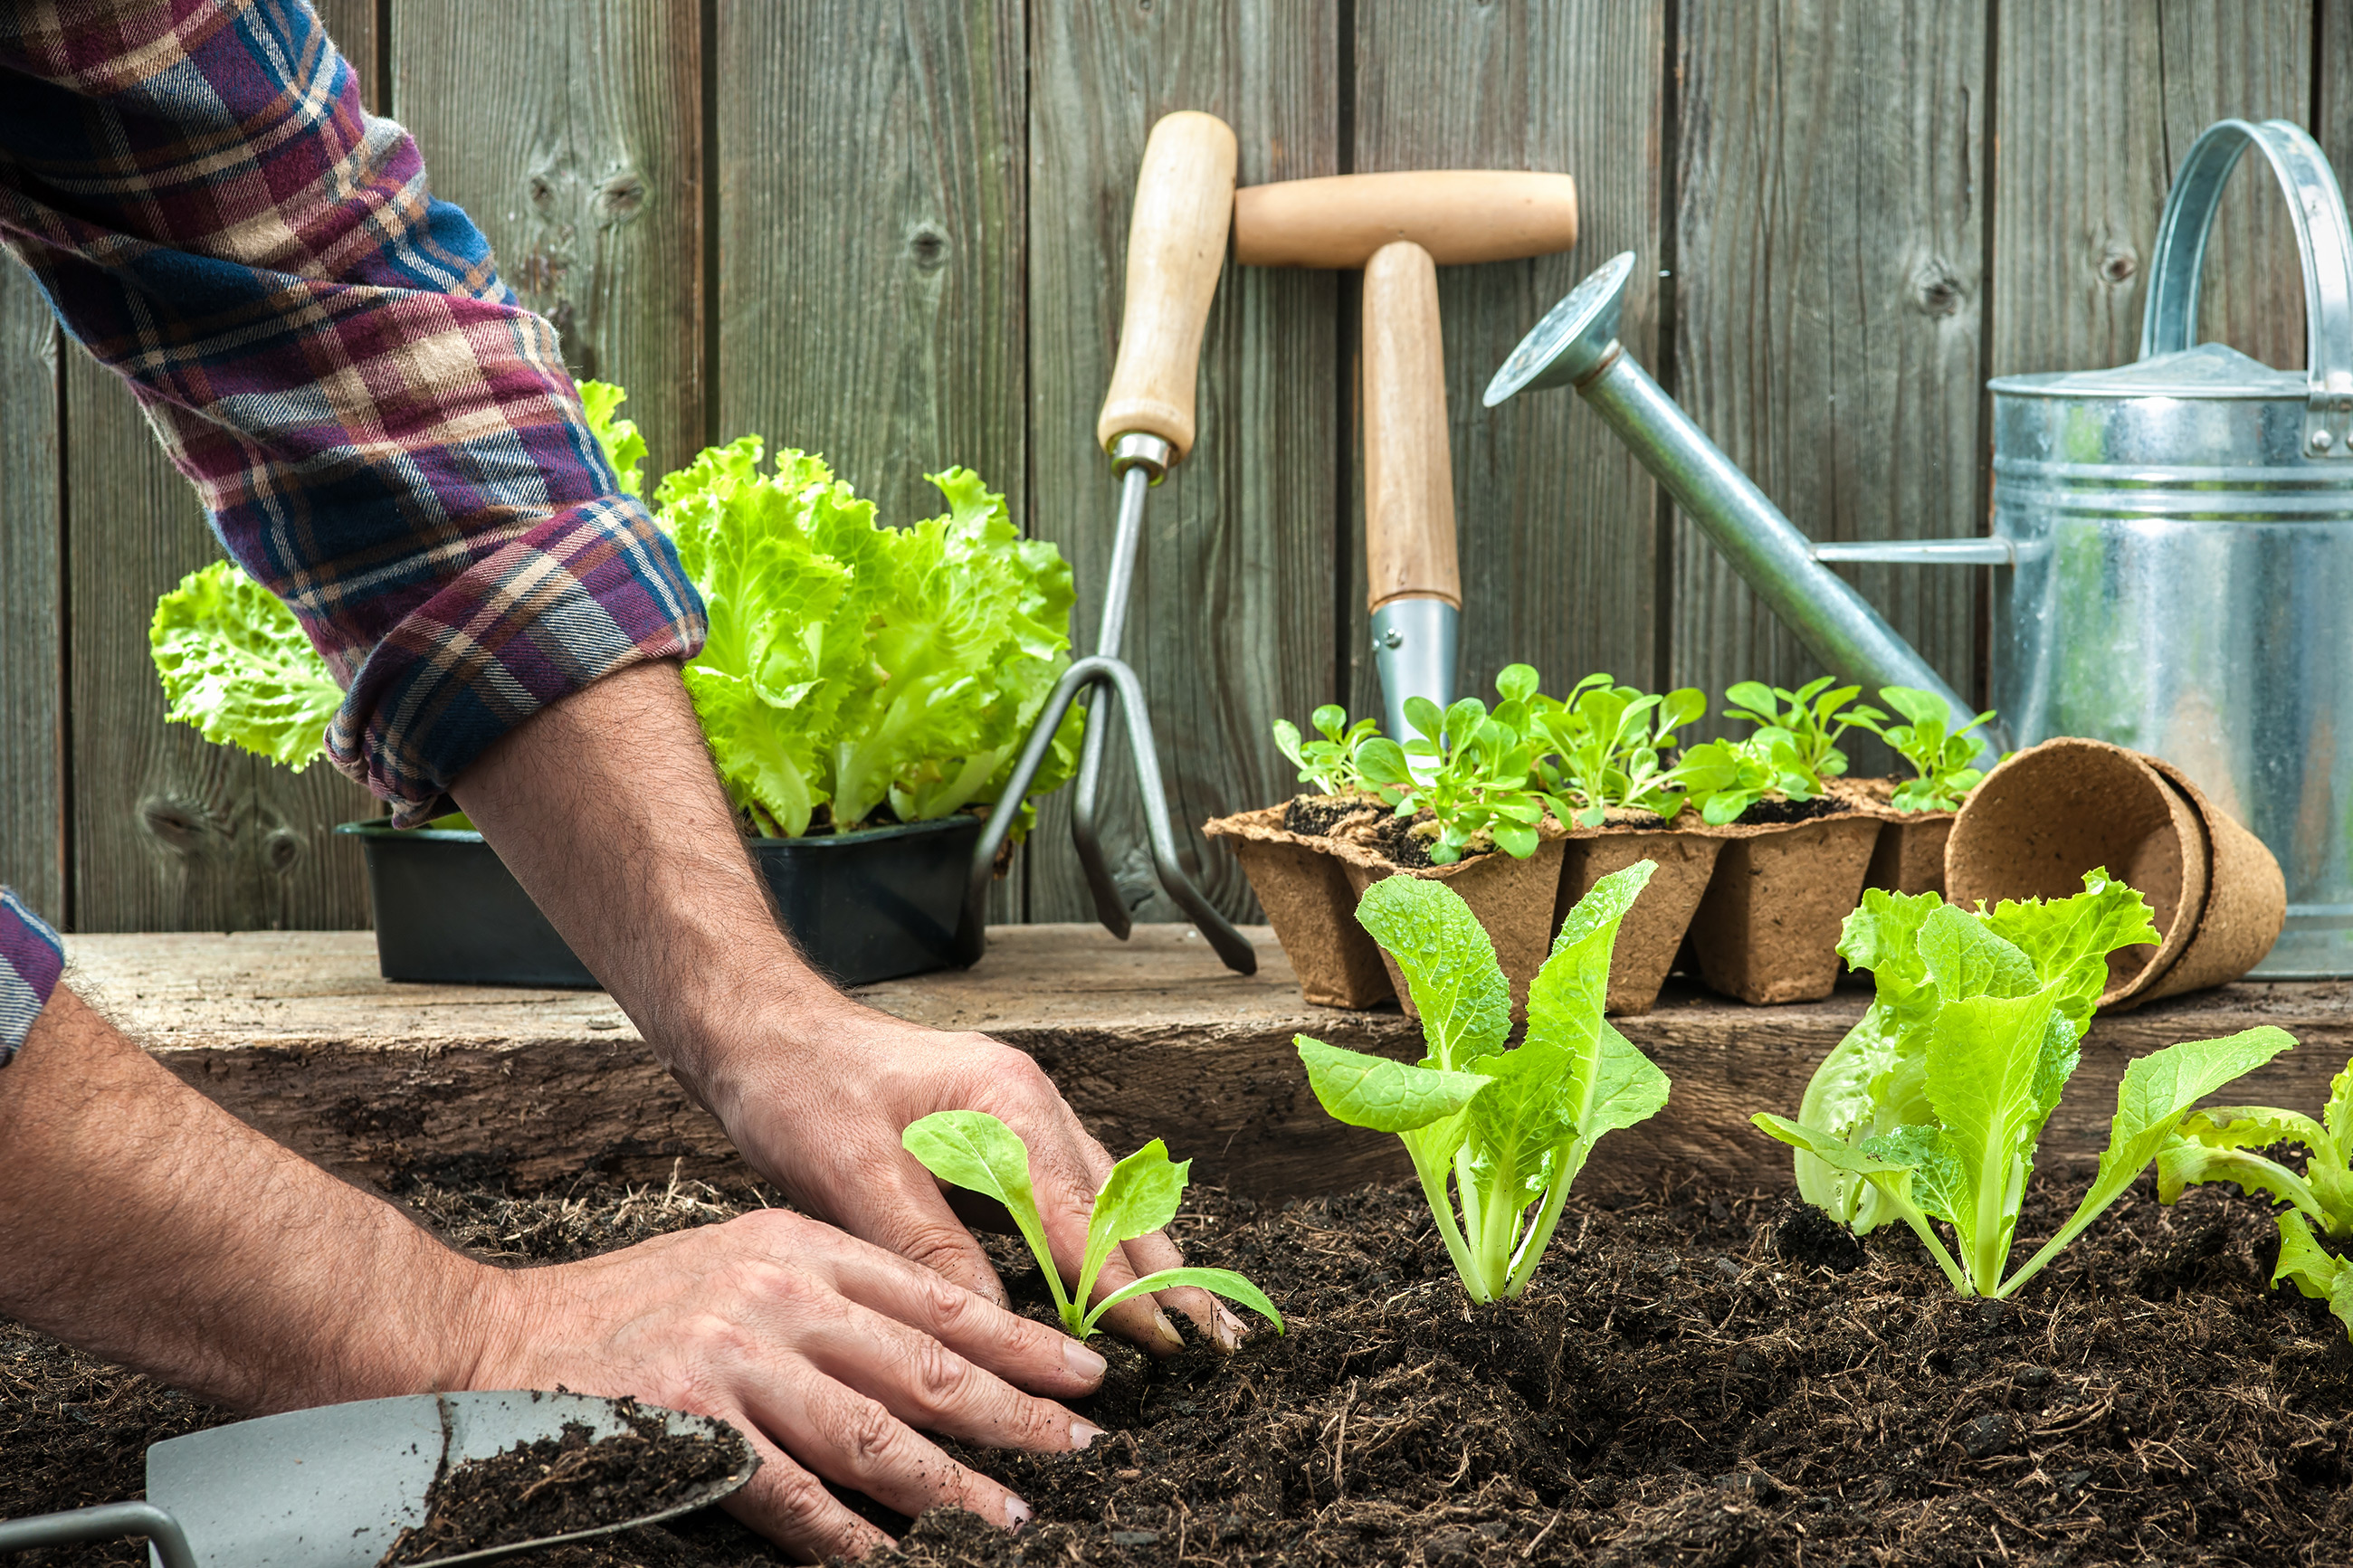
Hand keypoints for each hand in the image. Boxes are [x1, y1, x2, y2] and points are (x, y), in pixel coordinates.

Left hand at [444, 664, 1245, 1354]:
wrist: (760, 1028)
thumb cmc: (799, 1085)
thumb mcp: (852, 1171)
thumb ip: (927, 1245)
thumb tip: (991, 1322)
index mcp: (1007, 1104)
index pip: (1083, 1217)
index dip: (1126, 1288)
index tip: (1169, 1344)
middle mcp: (1029, 1104)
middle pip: (1117, 1204)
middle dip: (1169, 1275)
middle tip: (1219, 1341)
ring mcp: (1018, 1115)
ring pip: (1104, 1198)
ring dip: (1146, 1259)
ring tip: (1193, 1320)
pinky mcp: (997, 1133)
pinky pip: (1071, 1192)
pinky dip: (1105, 1240)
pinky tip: (1121, 1277)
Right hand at [472, 1206, 1106, 1560]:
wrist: (503, 1337)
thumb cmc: (635, 1307)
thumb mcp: (745, 1260)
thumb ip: (833, 1295)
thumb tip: (936, 1350)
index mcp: (802, 1246)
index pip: (937, 1296)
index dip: (1020, 1339)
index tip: (1083, 1373)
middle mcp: (779, 1295)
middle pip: (925, 1363)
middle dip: (1015, 1411)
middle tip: (1081, 1448)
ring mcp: (735, 1362)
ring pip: (874, 1434)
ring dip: (952, 1484)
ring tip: (1013, 1516)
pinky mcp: (691, 1428)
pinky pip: (793, 1496)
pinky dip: (850, 1534)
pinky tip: (896, 1557)